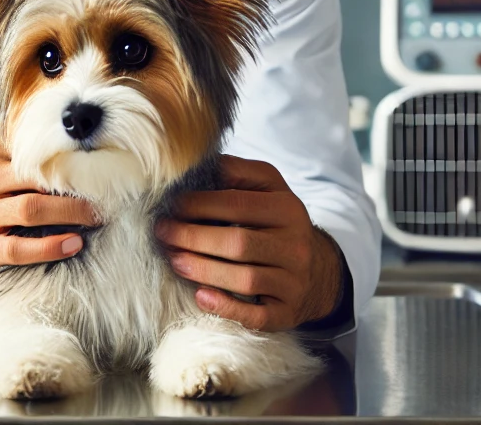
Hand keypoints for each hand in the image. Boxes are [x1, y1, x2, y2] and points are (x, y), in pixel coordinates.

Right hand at [0, 124, 100, 276]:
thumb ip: (22, 143)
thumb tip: (74, 134)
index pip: (32, 144)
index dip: (68, 150)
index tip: (97, 154)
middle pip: (37, 176)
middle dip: (76, 183)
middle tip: (105, 188)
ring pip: (31, 209)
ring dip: (70, 213)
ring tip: (96, 215)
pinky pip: (18, 248)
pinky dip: (49, 247)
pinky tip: (72, 245)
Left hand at [154, 155, 342, 331]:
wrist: (318, 271)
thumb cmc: (278, 222)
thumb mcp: (269, 188)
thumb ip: (238, 173)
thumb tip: (201, 164)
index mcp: (287, 209)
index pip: (238, 204)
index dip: (200, 204)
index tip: (172, 205)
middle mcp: (295, 246)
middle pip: (238, 243)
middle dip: (194, 238)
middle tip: (163, 233)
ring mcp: (294, 282)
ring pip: (245, 280)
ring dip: (203, 271)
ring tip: (174, 260)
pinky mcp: (288, 313)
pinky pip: (257, 316)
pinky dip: (226, 307)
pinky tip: (200, 297)